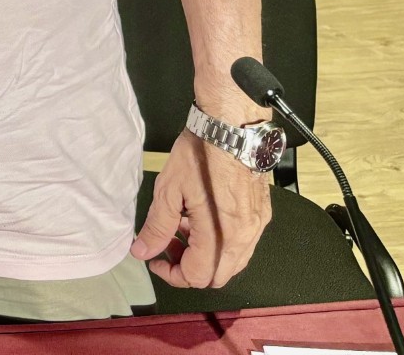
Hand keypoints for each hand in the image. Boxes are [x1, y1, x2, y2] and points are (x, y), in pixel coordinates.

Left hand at [131, 129, 271, 287]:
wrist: (231, 127)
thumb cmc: (200, 153)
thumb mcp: (168, 190)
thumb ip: (156, 227)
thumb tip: (143, 251)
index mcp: (221, 235)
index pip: (197, 277)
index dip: (171, 274)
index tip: (154, 258)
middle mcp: (245, 237)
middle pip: (217, 275)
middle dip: (188, 267)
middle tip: (167, 246)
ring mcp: (256, 226)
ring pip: (230, 261)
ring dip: (203, 255)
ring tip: (179, 228)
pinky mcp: (261, 214)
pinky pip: (241, 243)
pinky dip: (219, 241)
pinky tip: (199, 217)